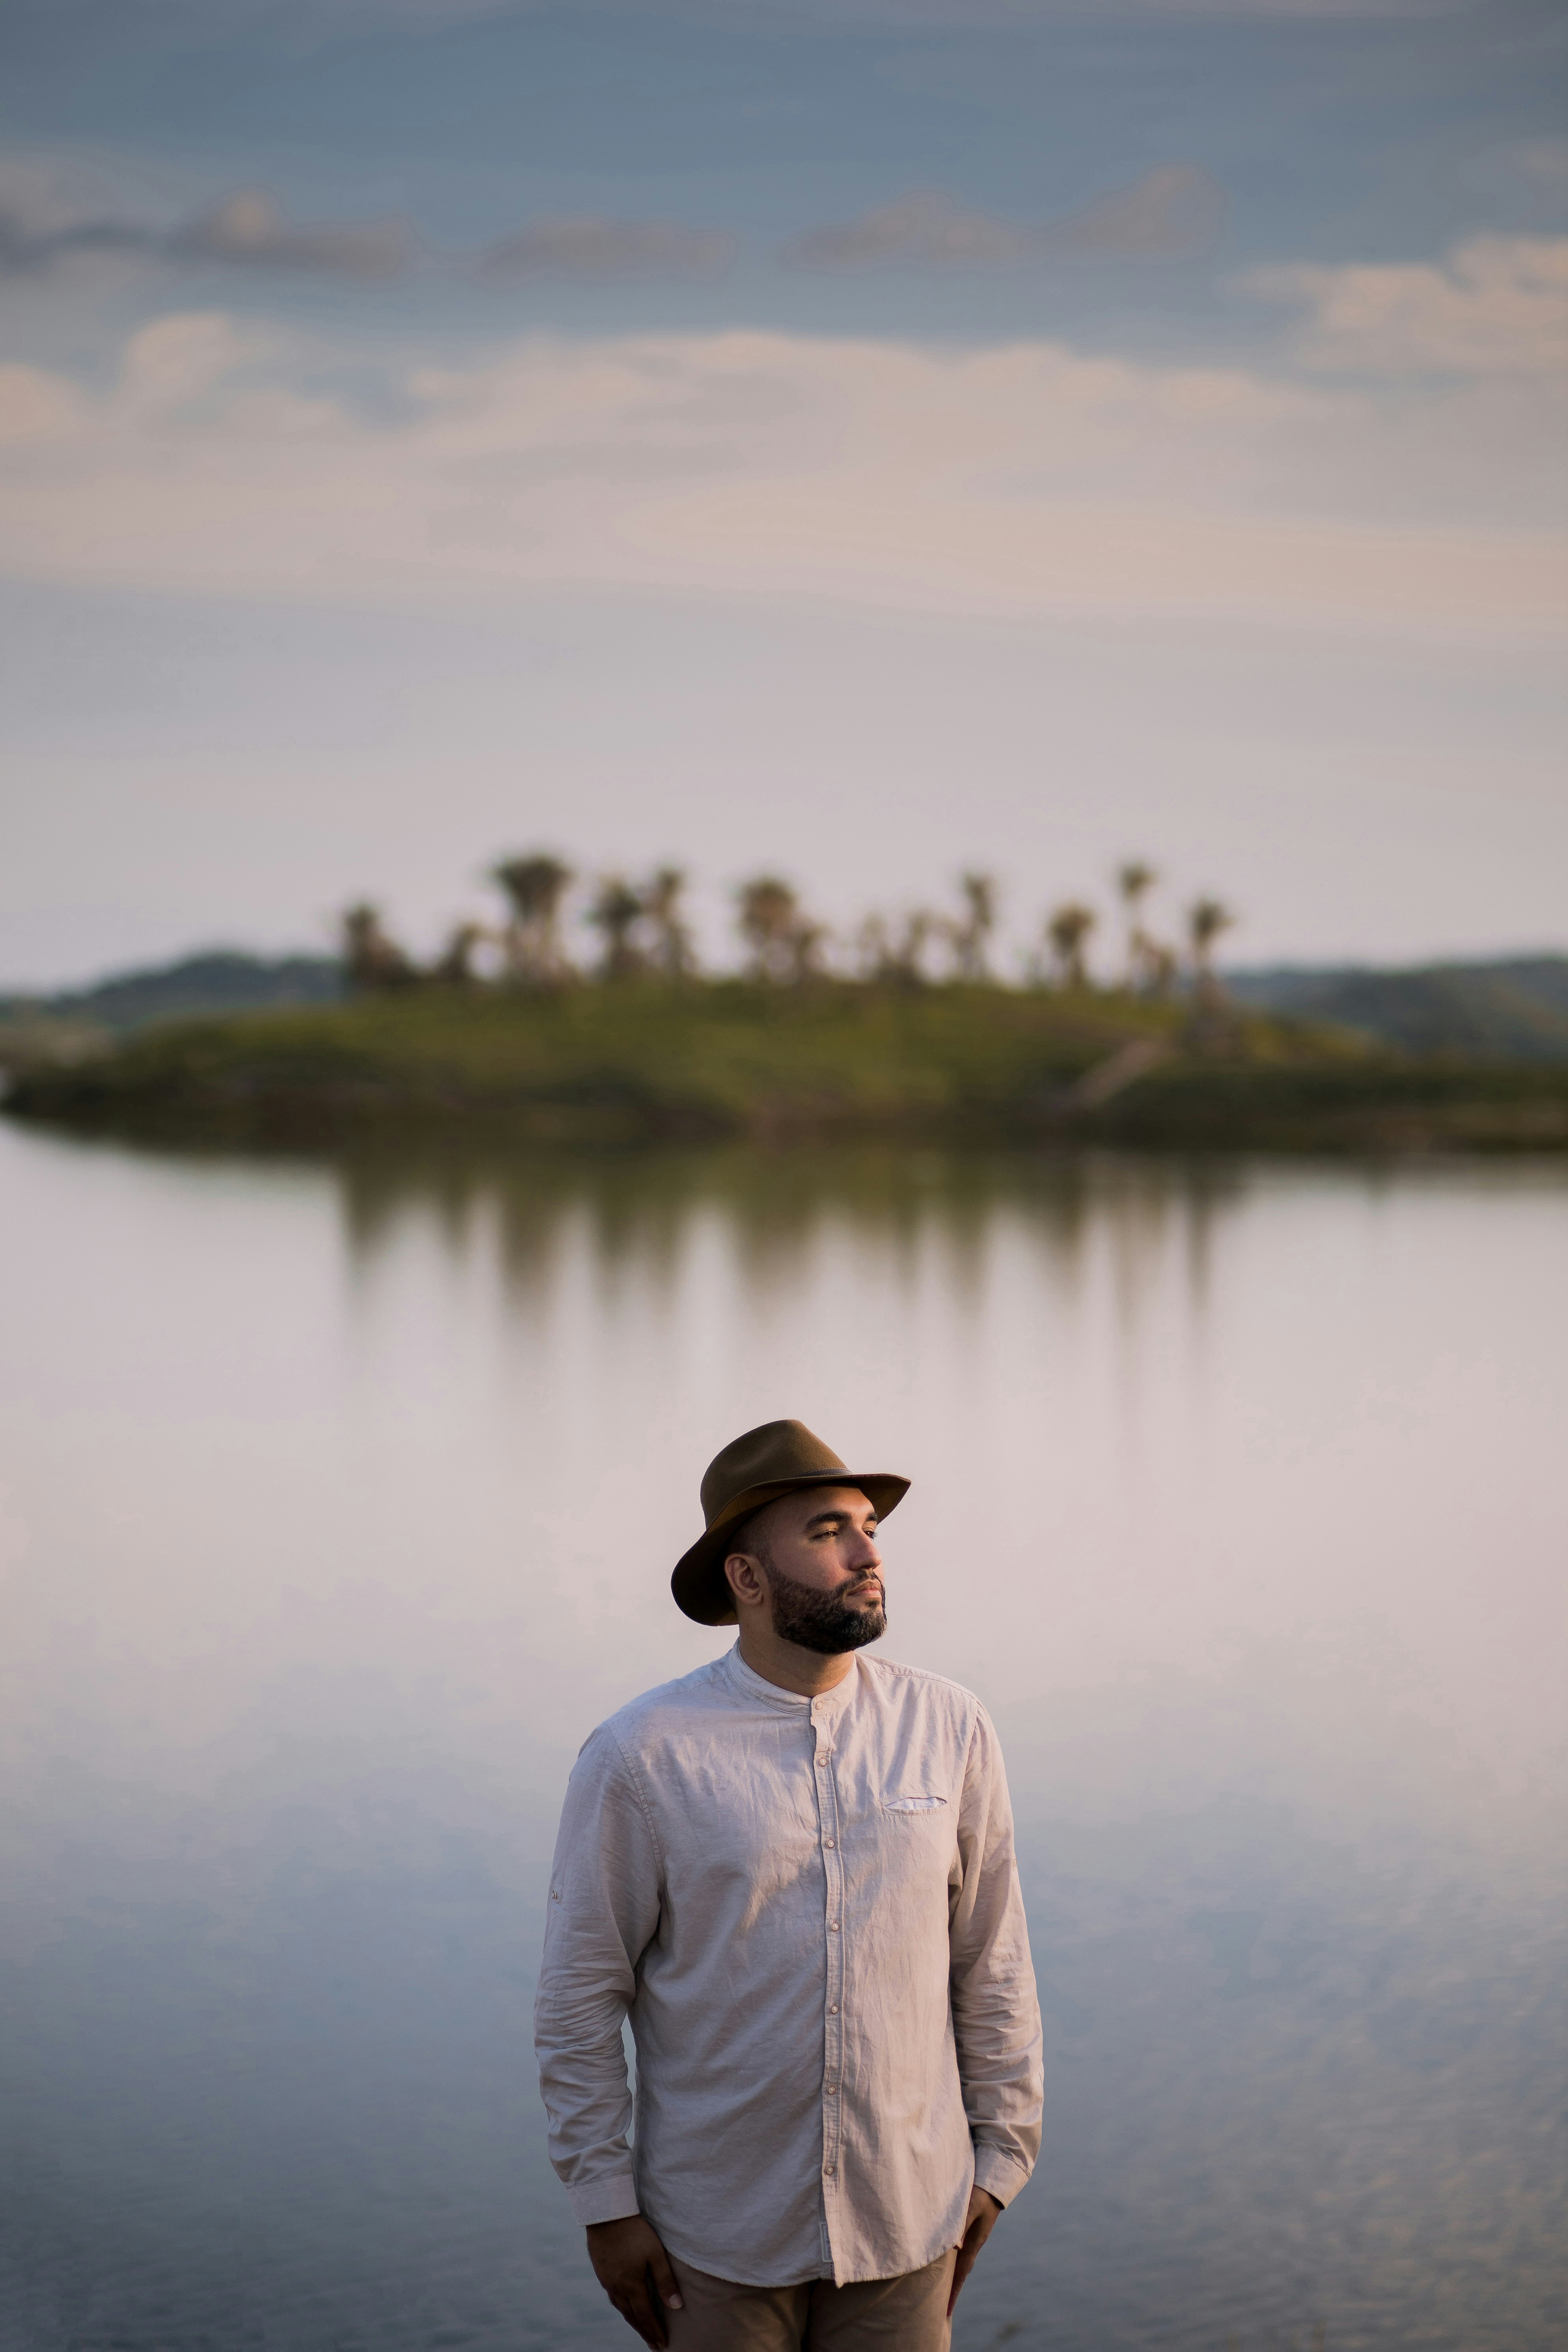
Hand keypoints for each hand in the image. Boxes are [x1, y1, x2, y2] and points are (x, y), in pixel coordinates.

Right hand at [586, 2214, 683, 2347]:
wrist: (606, 2215)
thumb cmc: (635, 2232)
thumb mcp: (655, 2255)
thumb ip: (665, 2281)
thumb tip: (676, 2306)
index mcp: (632, 2286)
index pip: (646, 2316)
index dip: (655, 2331)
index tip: (663, 2345)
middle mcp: (617, 2288)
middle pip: (632, 2317)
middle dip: (645, 2332)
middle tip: (654, 2345)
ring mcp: (607, 2281)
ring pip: (621, 2308)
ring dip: (633, 2321)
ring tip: (642, 2329)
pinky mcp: (601, 2272)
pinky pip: (613, 2297)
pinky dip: (623, 2307)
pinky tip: (625, 2305)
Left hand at [947, 2184, 1002, 2316]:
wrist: (995, 2181)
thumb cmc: (981, 2192)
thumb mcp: (971, 2206)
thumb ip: (962, 2223)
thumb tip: (954, 2248)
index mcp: (975, 2242)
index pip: (961, 2272)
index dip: (953, 2292)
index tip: (946, 2311)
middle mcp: (974, 2243)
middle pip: (961, 2272)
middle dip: (952, 2290)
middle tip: (942, 2309)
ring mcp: (974, 2237)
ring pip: (961, 2262)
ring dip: (953, 2276)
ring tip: (942, 2290)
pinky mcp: (972, 2229)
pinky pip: (961, 2252)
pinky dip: (954, 2261)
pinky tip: (947, 2261)